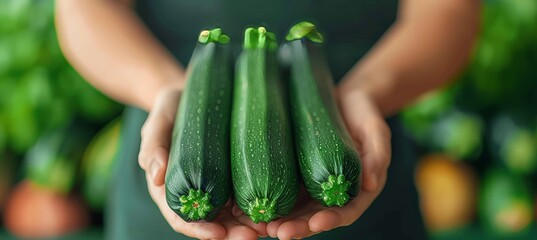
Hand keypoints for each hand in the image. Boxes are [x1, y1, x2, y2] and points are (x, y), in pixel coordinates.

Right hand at [138, 87, 265, 239]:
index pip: (182, 219)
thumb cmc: (170, 109)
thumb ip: (153, 145)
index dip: (199, 230)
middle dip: (233, 233)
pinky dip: (262, 204)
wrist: (193, 94)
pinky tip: (279, 206)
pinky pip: (250, 195)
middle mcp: (198, 194)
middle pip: (215, 223)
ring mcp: (219, 187)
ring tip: (271, 226)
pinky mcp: (237, 176)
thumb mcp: (158, 122)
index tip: (217, 233)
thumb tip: (156, 174)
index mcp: (171, 189)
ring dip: (252, 225)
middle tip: (253, 234)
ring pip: (236, 215)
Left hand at [266, 88, 391, 239]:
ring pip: (294, 209)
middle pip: (314, 217)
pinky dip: (268, 199)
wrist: (344, 101)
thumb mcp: (376, 133)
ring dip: (279, 220)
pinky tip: (249, 205)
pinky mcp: (294, 172)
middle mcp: (331, 194)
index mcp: (356, 191)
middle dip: (298, 227)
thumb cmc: (365, 116)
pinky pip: (280, 189)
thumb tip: (371, 183)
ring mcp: (311, 185)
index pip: (345, 213)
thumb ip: (377, 157)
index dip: (330, 220)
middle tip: (279, 233)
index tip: (316, 224)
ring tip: (262, 226)